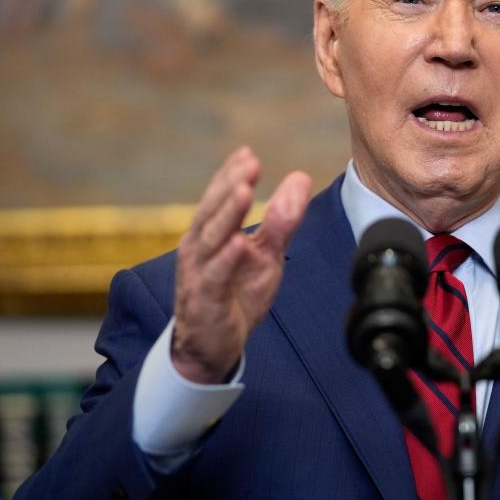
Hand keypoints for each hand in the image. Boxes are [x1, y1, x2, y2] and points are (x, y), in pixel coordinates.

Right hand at [171, 146, 311, 383]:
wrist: (213, 346)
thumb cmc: (235, 293)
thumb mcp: (266, 254)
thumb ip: (282, 218)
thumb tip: (300, 178)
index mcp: (210, 233)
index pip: (219, 197)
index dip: (231, 174)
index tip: (248, 153)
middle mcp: (199, 249)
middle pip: (212, 211)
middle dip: (229, 185)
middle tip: (249, 163)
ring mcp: (199, 274)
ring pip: (211, 239)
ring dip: (227, 214)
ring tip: (243, 191)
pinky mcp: (205, 300)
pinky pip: (214, 277)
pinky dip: (226, 259)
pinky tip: (239, 243)